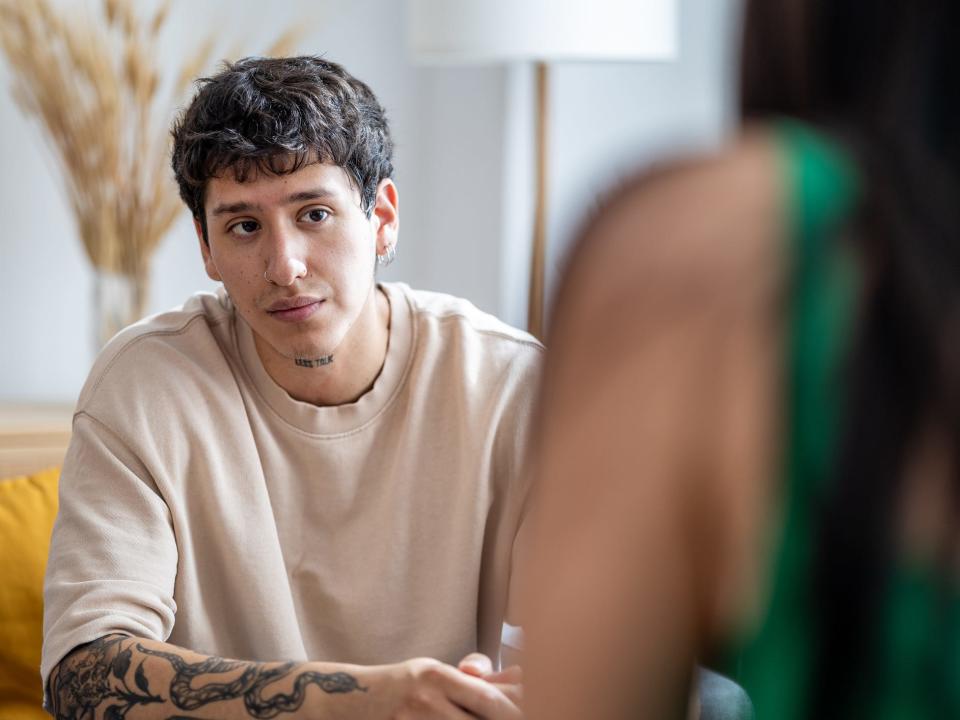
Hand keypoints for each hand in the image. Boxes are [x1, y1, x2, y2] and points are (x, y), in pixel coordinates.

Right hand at [367, 657, 522, 719]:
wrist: (348, 699)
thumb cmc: (404, 686)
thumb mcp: (435, 673)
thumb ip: (474, 679)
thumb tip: (520, 678)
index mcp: (437, 676)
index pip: (488, 696)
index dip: (515, 708)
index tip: (537, 708)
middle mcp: (425, 699)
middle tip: (532, 716)